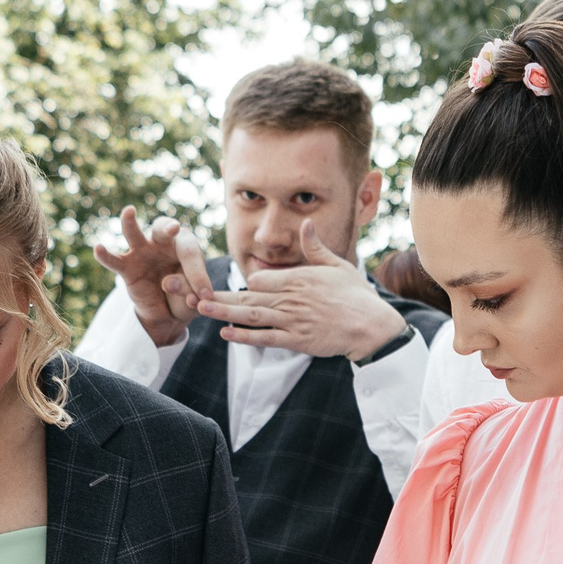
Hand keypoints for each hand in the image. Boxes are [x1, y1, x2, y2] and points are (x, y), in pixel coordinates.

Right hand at [94, 208, 212, 346]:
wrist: (168, 312)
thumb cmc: (185, 296)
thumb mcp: (193, 298)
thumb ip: (186, 291)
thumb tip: (169, 285)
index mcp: (186, 247)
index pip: (191, 254)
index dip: (198, 274)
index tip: (205, 296)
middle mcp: (163, 244)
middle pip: (164, 229)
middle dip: (168, 228)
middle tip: (175, 228)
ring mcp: (143, 253)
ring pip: (135, 235)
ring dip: (131, 224)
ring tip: (128, 211)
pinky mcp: (127, 267)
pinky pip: (115, 261)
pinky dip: (105, 255)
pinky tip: (98, 248)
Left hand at [197, 222, 408, 359]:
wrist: (371, 326)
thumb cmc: (356, 295)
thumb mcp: (337, 265)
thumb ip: (315, 247)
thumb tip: (305, 223)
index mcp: (299, 278)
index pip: (261, 278)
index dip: (249, 283)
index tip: (243, 288)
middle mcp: (291, 299)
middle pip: (248, 296)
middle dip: (218, 294)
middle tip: (191, 292)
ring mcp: (292, 321)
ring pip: (251, 316)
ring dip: (224, 312)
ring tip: (200, 308)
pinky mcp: (296, 340)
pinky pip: (265, 338)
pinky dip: (245, 337)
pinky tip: (226, 333)